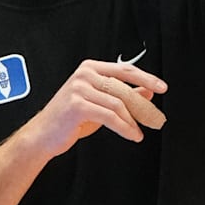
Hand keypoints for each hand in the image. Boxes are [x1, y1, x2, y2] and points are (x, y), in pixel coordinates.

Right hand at [27, 60, 167, 157]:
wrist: (43, 135)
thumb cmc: (69, 119)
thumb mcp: (100, 103)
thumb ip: (122, 94)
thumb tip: (148, 91)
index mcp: (90, 68)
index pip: (124, 69)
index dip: (146, 77)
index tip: (161, 86)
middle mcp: (84, 74)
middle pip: (123, 87)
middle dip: (142, 104)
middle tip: (155, 117)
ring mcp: (79, 88)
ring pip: (118, 103)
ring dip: (133, 120)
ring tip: (140, 130)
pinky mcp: (78, 105)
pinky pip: (110, 116)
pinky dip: (125, 127)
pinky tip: (132, 134)